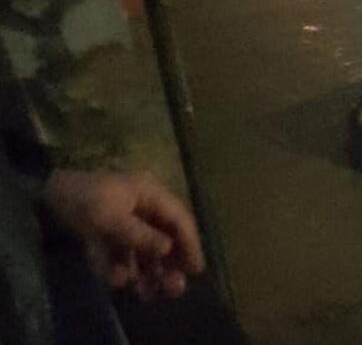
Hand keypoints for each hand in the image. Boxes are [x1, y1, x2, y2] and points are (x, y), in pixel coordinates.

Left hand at [44, 170, 204, 298]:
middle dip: (169, 263)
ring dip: (147, 270)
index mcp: (150, 193)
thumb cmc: (82, 200)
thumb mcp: (110, 218)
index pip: (179, 219)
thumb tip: (168, 249)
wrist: (42, 196)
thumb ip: (140, 235)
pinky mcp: (110, 230)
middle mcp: (144, 205)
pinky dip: (124, 266)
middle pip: (166, 236)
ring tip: (147, 293)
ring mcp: (127, 218)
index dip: (190, 243)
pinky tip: (119, 281)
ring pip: (146, 247)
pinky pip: (124, 251)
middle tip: (174, 288)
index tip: (196, 269)